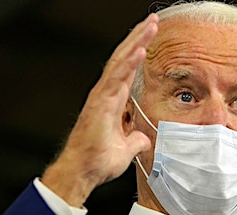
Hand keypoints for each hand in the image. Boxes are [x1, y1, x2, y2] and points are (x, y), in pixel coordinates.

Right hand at [41, 14, 158, 206]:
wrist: (84, 171)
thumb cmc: (98, 161)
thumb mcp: (126, 150)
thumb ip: (136, 141)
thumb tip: (143, 139)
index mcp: (112, 101)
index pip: (128, 70)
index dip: (138, 52)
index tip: (150, 37)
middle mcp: (106, 94)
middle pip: (124, 59)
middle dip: (139, 38)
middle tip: (153, 21)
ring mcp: (102, 97)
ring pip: (120, 62)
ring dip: (136, 43)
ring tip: (149, 26)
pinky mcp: (100, 103)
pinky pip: (116, 78)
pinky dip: (128, 63)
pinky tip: (139, 49)